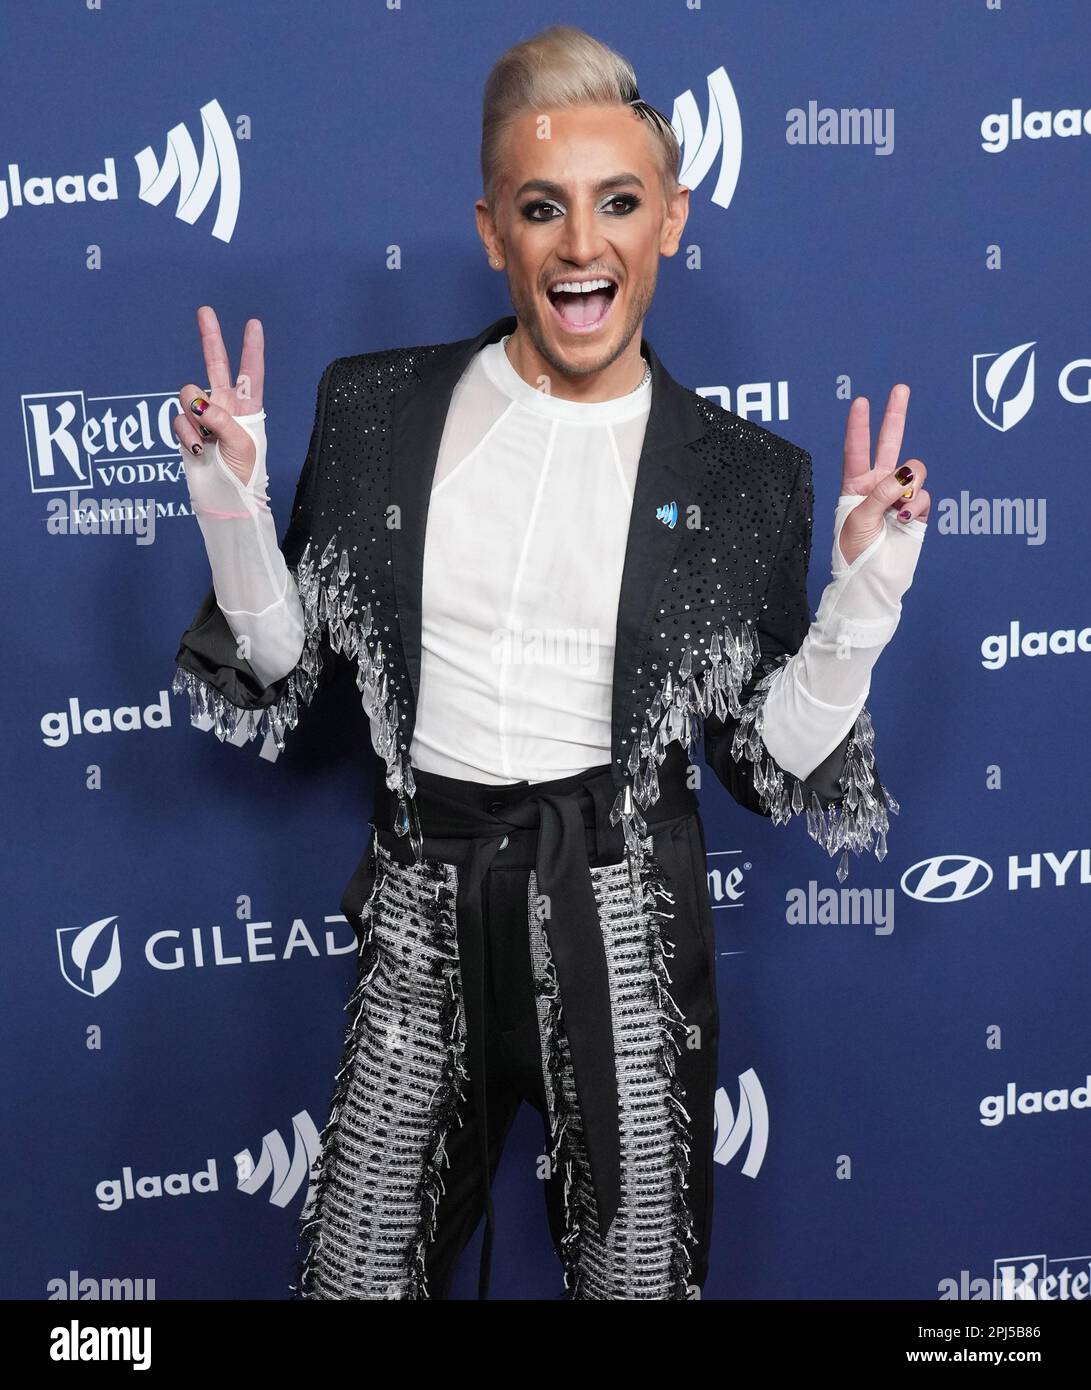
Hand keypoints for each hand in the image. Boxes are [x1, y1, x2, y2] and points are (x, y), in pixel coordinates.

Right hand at [171, 305, 264, 486]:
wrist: (226, 498)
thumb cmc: (244, 473)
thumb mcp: (242, 444)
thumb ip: (222, 419)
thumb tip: (198, 404)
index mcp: (248, 408)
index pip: (251, 372)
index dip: (251, 349)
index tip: (254, 324)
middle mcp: (225, 406)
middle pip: (216, 365)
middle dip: (210, 337)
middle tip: (205, 311)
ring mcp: (204, 416)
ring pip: (189, 394)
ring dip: (196, 415)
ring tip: (208, 440)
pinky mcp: (187, 429)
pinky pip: (179, 419)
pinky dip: (186, 433)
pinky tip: (198, 448)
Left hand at [837, 385, 929, 566]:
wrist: (872, 582)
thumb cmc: (854, 553)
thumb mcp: (859, 518)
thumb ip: (882, 492)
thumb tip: (908, 474)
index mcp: (855, 486)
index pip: (857, 450)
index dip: (859, 426)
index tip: (860, 401)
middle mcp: (878, 487)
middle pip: (889, 445)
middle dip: (895, 417)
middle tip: (900, 389)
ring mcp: (899, 498)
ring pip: (914, 471)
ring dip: (909, 484)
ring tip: (897, 509)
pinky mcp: (918, 511)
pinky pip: (924, 494)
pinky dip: (917, 503)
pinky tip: (906, 518)